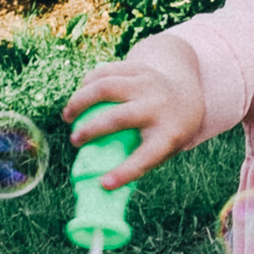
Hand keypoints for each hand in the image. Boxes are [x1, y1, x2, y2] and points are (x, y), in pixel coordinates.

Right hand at [59, 37, 203, 189]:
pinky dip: (87, 85)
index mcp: (170, 134)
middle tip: (74, 141)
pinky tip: (79, 97)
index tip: (102, 184)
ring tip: (67, 116)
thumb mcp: (164, 149)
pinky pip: (105, 72)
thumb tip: (101, 183)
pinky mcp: (138, 68)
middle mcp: (160, 106)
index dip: (124, 173)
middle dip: (91, 130)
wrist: (187, 94)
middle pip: (119, 118)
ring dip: (80, 102)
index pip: (145, 158)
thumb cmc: (166, 132)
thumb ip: (138, 161)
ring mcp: (148, 83)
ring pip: (106, 87)